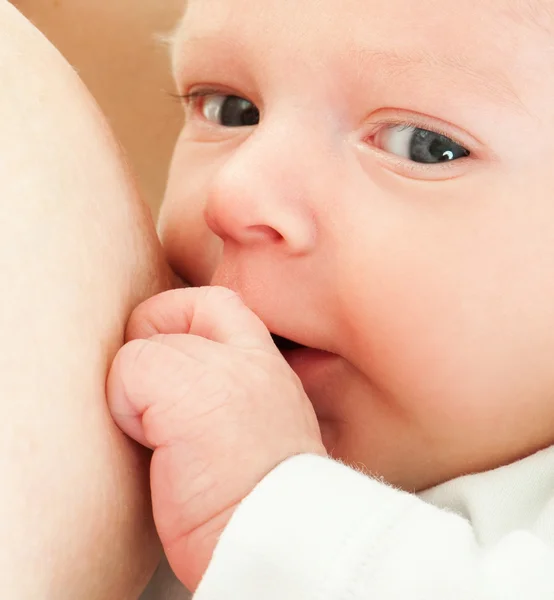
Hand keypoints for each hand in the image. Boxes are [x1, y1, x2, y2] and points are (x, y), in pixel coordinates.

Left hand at [106, 286, 325, 591]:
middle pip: (178, 311)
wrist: (276, 542)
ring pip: (145, 340)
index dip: (180, 318)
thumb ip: (229, 395)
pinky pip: (129, 367)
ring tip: (160, 437)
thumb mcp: (260, 432)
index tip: (168, 356)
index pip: (221, 305)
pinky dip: (125, 405)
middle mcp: (249, 360)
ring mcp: (219, 369)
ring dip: (137, 389)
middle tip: (151, 398)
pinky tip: (154, 445)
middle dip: (151, 344)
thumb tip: (174, 390)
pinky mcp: (183, 389)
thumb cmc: (258, 504)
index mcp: (268, 371)